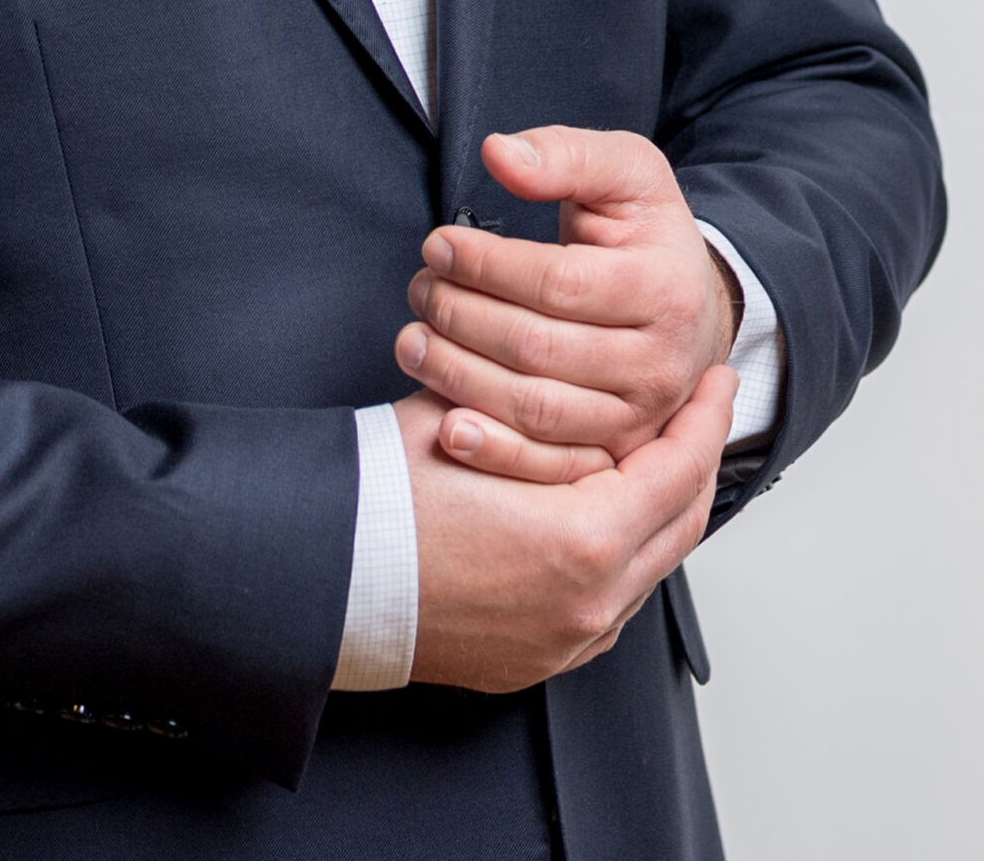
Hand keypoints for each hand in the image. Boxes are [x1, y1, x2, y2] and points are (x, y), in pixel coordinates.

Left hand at [397, 128, 740, 478]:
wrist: (692, 304)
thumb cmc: (647, 233)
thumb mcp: (625, 170)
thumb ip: (564, 153)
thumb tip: (499, 154)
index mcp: (667, 289)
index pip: (559, 282)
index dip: (486, 264)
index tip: (437, 243)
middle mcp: (662, 364)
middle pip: (539, 348)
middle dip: (461, 316)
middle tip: (420, 288)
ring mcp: (641, 418)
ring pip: (536, 409)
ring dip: (459, 376)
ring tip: (413, 339)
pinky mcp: (615, 452)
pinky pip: (547, 463)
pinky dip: (491, 449)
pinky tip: (446, 423)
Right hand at [397, 365, 736, 690]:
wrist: (322, 578)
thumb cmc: (382, 497)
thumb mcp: (465, 419)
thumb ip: (540, 406)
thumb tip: (579, 380)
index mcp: (583, 540)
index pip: (677, 470)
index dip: (704, 417)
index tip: (717, 380)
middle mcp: (591, 602)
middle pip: (680, 524)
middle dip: (696, 459)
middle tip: (703, 409)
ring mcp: (568, 641)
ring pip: (649, 566)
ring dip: (661, 508)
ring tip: (653, 456)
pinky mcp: (539, 660)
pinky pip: (610, 603)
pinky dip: (622, 554)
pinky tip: (604, 516)